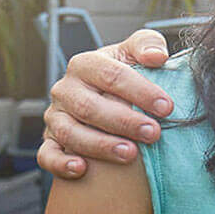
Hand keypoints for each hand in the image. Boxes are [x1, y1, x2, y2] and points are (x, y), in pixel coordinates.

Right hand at [37, 30, 175, 178]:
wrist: (103, 93)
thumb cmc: (123, 72)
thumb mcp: (135, 52)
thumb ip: (148, 45)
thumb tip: (157, 56)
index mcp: (85, 64)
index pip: (111, 75)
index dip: (140, 91)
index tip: (167, 107)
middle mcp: (65, 90)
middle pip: (90, 107)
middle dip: (124, 121)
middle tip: (153, 133)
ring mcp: (55, 116)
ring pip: (70, 132)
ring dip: (100, 145)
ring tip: (129, 154)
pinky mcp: (50, 140)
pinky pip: (47, 155)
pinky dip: (61, 163)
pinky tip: (81, 169)